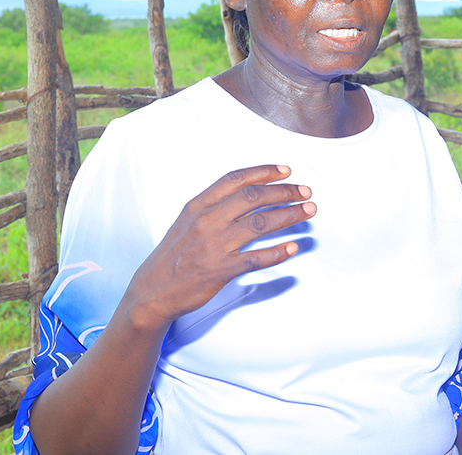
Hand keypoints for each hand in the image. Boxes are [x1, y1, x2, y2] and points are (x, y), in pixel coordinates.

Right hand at [120, 164, 314, 332]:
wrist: (153, 290)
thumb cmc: (174, 255)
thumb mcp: (187, 220)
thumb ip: (213, 205)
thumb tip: (248, 193)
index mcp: (198, 205)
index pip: (236, 179)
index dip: (264, 172)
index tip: (286, 171)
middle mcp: (207, 221)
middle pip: (254, 197)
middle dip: (285, 192)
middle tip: (305, 192)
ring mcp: (214, 245)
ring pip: (260, 224)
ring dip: (289, 216)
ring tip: (308, 212)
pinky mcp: (221, 270)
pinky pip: (256, 259)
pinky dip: (278, 252)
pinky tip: (293, 247)